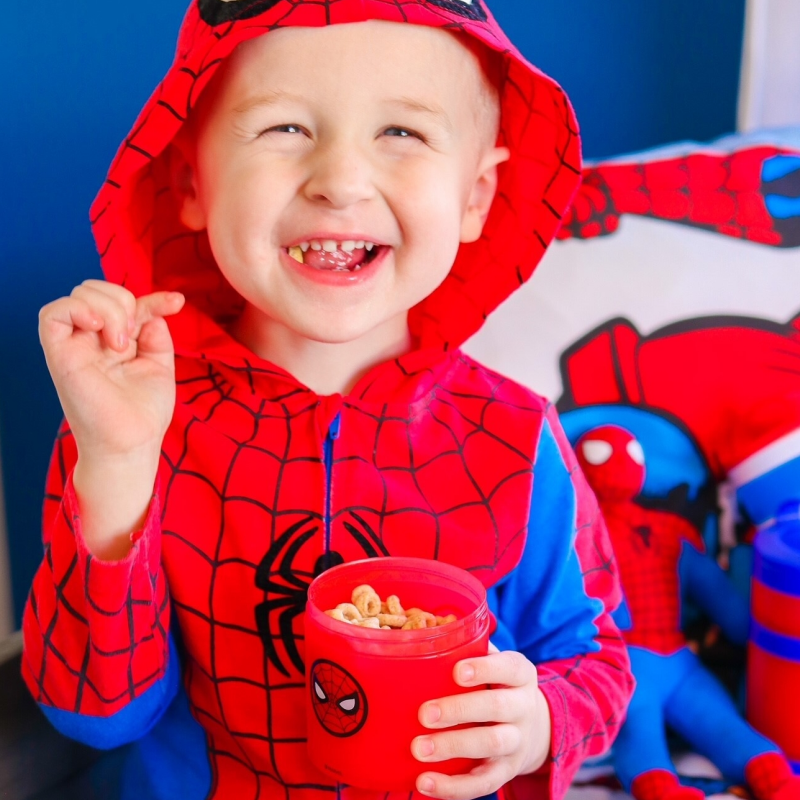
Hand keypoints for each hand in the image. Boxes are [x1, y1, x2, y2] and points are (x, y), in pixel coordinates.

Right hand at [39, 280, 184, 557]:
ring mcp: (74, 346)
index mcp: (113, 342)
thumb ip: (155, 333)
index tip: (176, 302)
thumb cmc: (143, 413)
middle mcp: (91, 341)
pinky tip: (101, 330)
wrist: (133, 443)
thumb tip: (156, 309)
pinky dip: (80, 310)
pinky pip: (53, 313)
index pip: (126, 303)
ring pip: (79, 295)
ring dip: (110, 308)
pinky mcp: (59, 355)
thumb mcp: (159, 365)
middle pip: (97, 290)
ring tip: (121, 342)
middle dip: (124, 301)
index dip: (151, 298)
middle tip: (135, 336)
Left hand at [412, 650, 550, 799]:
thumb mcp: (494, 664)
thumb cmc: (497, 685)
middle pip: (497, 707)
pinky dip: (453, 787)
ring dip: (453, 746)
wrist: (534, 728)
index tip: (456, 672)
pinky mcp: (506, 771)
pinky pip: (484, 783)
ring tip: (419, 748)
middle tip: (424, 713)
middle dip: (460, 710)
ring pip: (491, 744)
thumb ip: (469, 650)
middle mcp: (523, 707)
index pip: (508, 667)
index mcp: (520, 674)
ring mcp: (517, 741)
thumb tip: (426, 635)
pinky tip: (425, 782)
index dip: (484, 669)